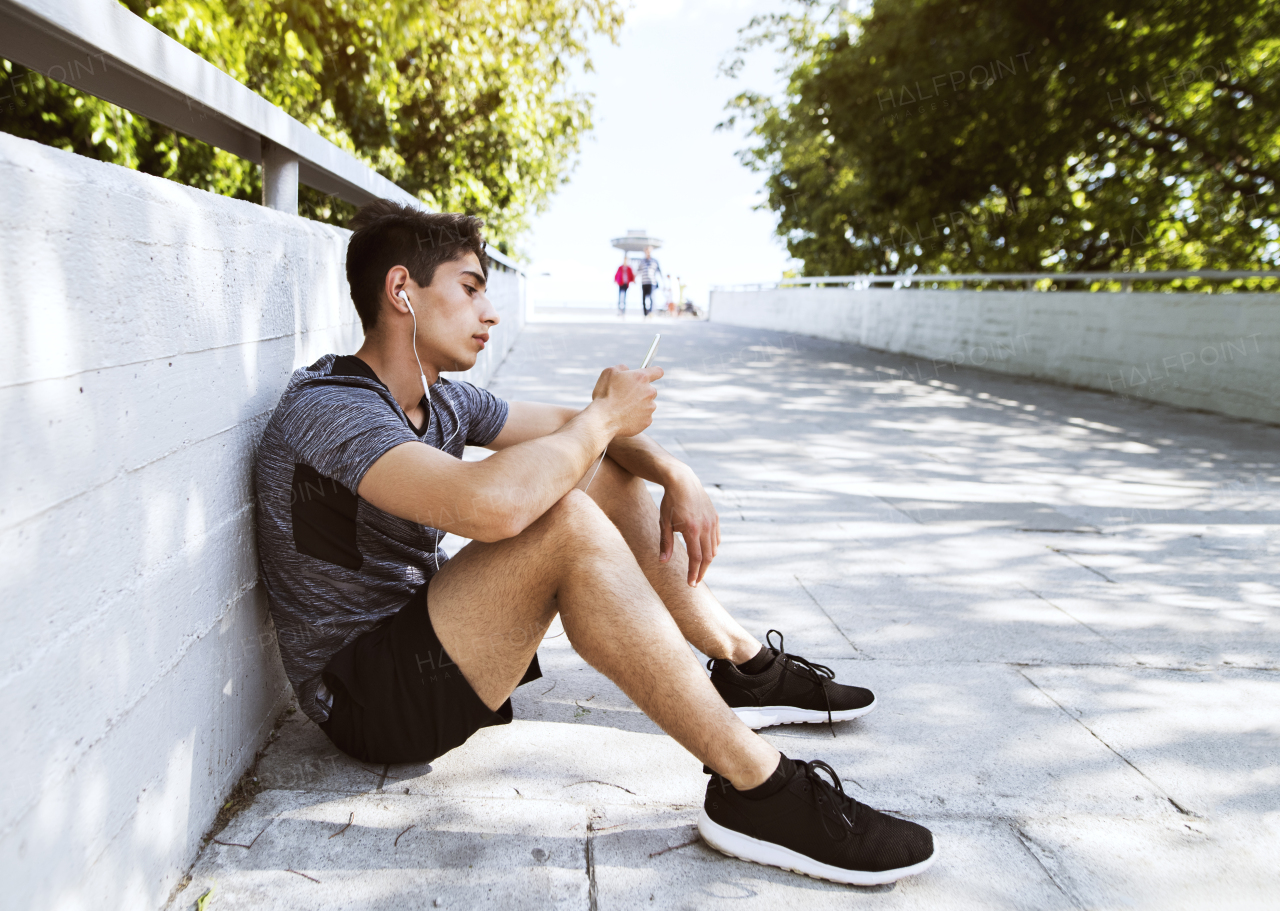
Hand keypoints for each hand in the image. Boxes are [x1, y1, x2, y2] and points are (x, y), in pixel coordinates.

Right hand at [591, 364, 662, 437]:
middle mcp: (649, 392)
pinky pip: (644, 417)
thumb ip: (622, 367)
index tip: (650, 376)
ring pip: (648, 404)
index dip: (654, 373)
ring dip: (639, 405)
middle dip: (641, 392)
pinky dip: (637, 417)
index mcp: (641, 377)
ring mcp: (650, 407)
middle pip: (650, 390)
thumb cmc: (604, 395)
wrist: (602, 419)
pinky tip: (624, 417)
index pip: (658, 371)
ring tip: (623, 408)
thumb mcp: (609, 373)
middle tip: (626, 396)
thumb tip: (627, 370)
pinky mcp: (647, 421)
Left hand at [659, 466, 720, 586]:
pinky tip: (705, 552)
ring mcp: (712, 522)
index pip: (696, 558)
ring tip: (698, 568)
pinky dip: (712, 548)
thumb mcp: (664, 522)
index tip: (691, 584)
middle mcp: (705, 527)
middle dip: (701, 571)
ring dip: (707, 561)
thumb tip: (663, 562)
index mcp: (692, 529)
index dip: (694, 573)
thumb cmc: (670, 502)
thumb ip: (665, 543)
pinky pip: (716, 539)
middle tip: (695, 581)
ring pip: (714, 549)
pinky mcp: (715, 517)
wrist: (683, 480)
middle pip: (707, 557)